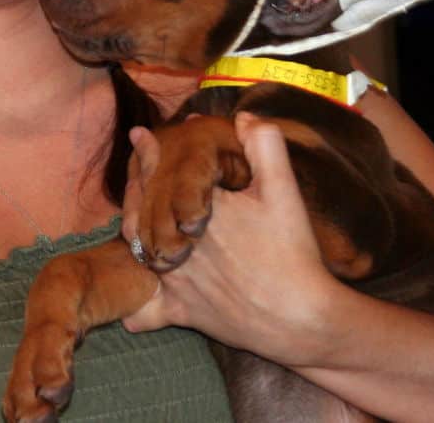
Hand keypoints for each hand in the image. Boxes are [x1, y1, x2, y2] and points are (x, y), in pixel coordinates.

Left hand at [121, 114, 340, 367]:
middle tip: (133, 176)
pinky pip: (146, 310)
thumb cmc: (293, 251)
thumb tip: (243, 115)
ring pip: (139, 252)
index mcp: (203, 209)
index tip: (140, 137)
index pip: (164, 175)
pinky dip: (138, 307)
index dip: (149, 154)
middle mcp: (181, 243)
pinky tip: (132, 305)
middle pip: (146, 211)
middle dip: (137, 189)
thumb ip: (265, 146)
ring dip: (134, 232)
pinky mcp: (182, 312)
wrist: (302, 318)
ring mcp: (178, 280)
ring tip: (131, 218)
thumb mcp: (285, 190)